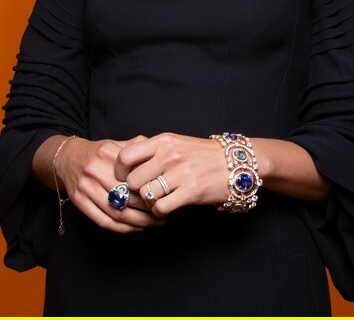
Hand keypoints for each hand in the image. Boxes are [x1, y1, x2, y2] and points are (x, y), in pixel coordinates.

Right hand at [57, 137, 165, 232]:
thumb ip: (137, 147)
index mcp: (108, 155)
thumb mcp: (116, 144)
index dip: (151, 189)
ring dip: (138, 222)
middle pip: (127, 197)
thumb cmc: (98, 154)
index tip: (164, 195)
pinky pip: (104, 221)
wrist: (68, 158)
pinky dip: (122, 229)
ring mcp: (85, 188)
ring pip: (117, 213)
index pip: (135, 177)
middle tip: (162, 212)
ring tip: (153, 223)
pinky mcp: (79, 202)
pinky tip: (136, 227)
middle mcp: (95, 171)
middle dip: (148, 209)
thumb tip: (158, 156)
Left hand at [114, 133, 229, 216]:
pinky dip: (159, 211)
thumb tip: (122, 161)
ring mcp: (181, 173)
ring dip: (148, 202)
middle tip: (142, 194)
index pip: (125, 156)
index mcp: (162, 141)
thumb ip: (150, 150)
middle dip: (135, 191)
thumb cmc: (200, 154)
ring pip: (146, 195)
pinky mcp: (191, 191)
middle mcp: (169, 155)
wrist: (234, 163)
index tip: (124, 179)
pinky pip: (160, 207)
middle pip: (133, 180)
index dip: (119, 171)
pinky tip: (165, 207)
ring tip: (156, 200)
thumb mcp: (174, 143)